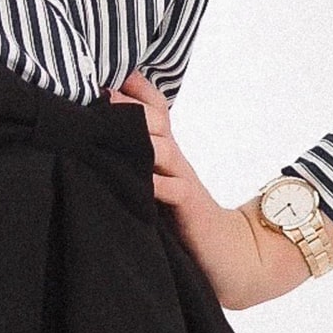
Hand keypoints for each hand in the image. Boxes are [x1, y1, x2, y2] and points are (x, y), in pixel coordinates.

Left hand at [106, 70, 332, 308]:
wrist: (235, 257)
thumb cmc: (189, 223)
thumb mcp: (162, 186)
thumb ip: (140, 164)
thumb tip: (97, 147)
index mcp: (167, 155)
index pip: (154, 111)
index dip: (135, 92)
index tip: (106, 75)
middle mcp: (175, 162)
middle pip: (155, 121)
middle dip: (128, 106)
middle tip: (101, 91)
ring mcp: (183, 182)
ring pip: (160, 149)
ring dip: (137, 136)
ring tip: (109, 124)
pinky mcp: (191, 208)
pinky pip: (173, 189)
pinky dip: (154, 182)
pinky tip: (138, 177)